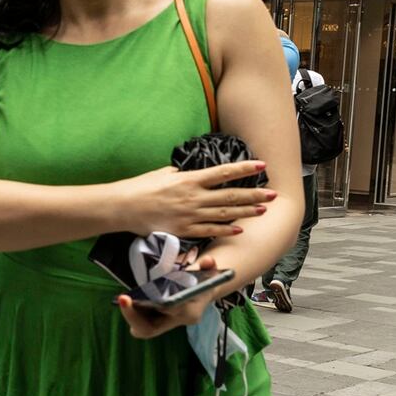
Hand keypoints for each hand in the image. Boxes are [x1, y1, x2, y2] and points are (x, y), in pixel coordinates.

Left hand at [117, 255, 223, 338]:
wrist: (203, 293)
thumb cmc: (204, 282)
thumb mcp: (209, 272)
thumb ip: (208, 265)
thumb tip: (208, 260)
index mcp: (190, 312)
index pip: (172, 313)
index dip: (162, 306)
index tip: (147, 297)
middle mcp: (177, 322)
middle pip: (150, 329)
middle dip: (134, 317)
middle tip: (122, 298)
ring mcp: (166, 324)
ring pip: (143, 329)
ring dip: (131, 315)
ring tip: (122, 299)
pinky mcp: (157, 322)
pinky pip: (141, 324)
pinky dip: (133, 314)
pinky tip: (126, 301)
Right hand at [118, 162, 273, 239]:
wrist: (123, 207)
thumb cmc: (140, 187)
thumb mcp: (164, 173)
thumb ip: (183, 174)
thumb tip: (194, 173)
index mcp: (189, 180)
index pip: (223, 172)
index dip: (244, 169)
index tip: (261, 165)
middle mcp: (193, 197)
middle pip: (230, 195)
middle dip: (254, 194)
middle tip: (272, 194)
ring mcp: (190, 215)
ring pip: (225, 214)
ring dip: (246, 212)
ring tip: (262, 210)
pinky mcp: (184, 230)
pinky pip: (210, 231)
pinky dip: (226, 230)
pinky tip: (239, 228)